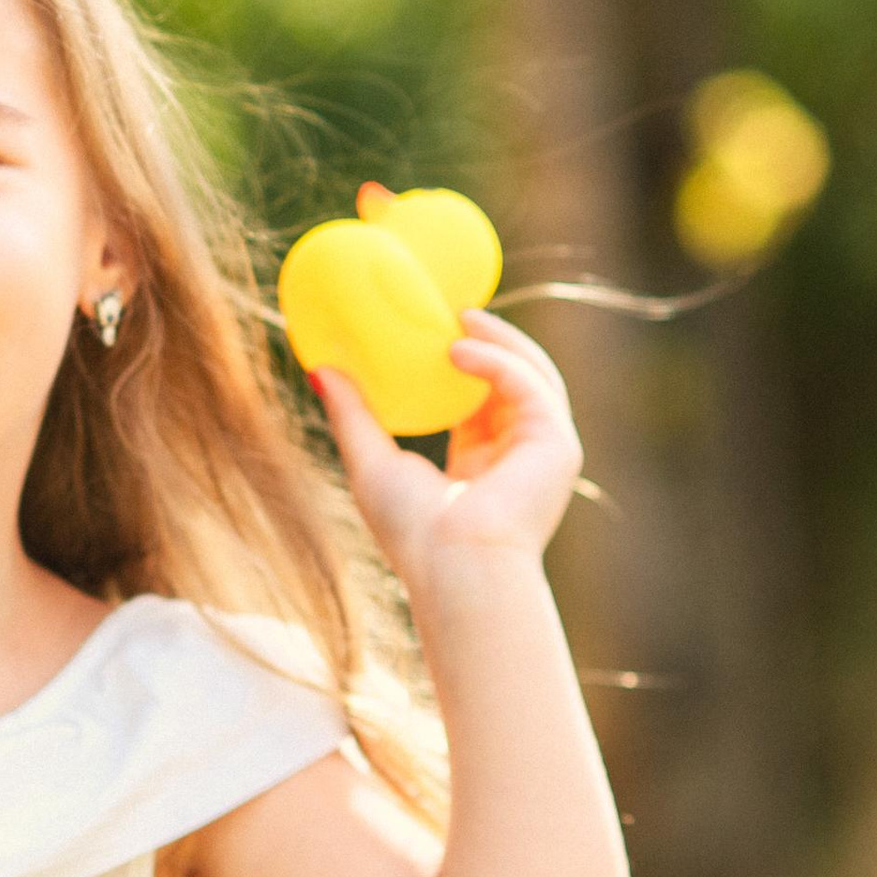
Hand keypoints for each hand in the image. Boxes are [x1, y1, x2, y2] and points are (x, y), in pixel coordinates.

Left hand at [308, 307, 582, 594]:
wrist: (453, 565)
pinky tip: (458, 351)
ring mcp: (542, 449)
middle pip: (515, 379)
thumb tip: (319, 369)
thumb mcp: (371, 461)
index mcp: (482, 462)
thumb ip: (352, 415)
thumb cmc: (413, 530)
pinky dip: (498, 361)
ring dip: (501, 340)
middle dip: (491, 341)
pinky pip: (531, 385)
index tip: (433, 328)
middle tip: (453, 311)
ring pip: (534, 374)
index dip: (464, 361)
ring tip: (461, 318)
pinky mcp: (557, 444)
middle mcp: (517, 453)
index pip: (481, 400)